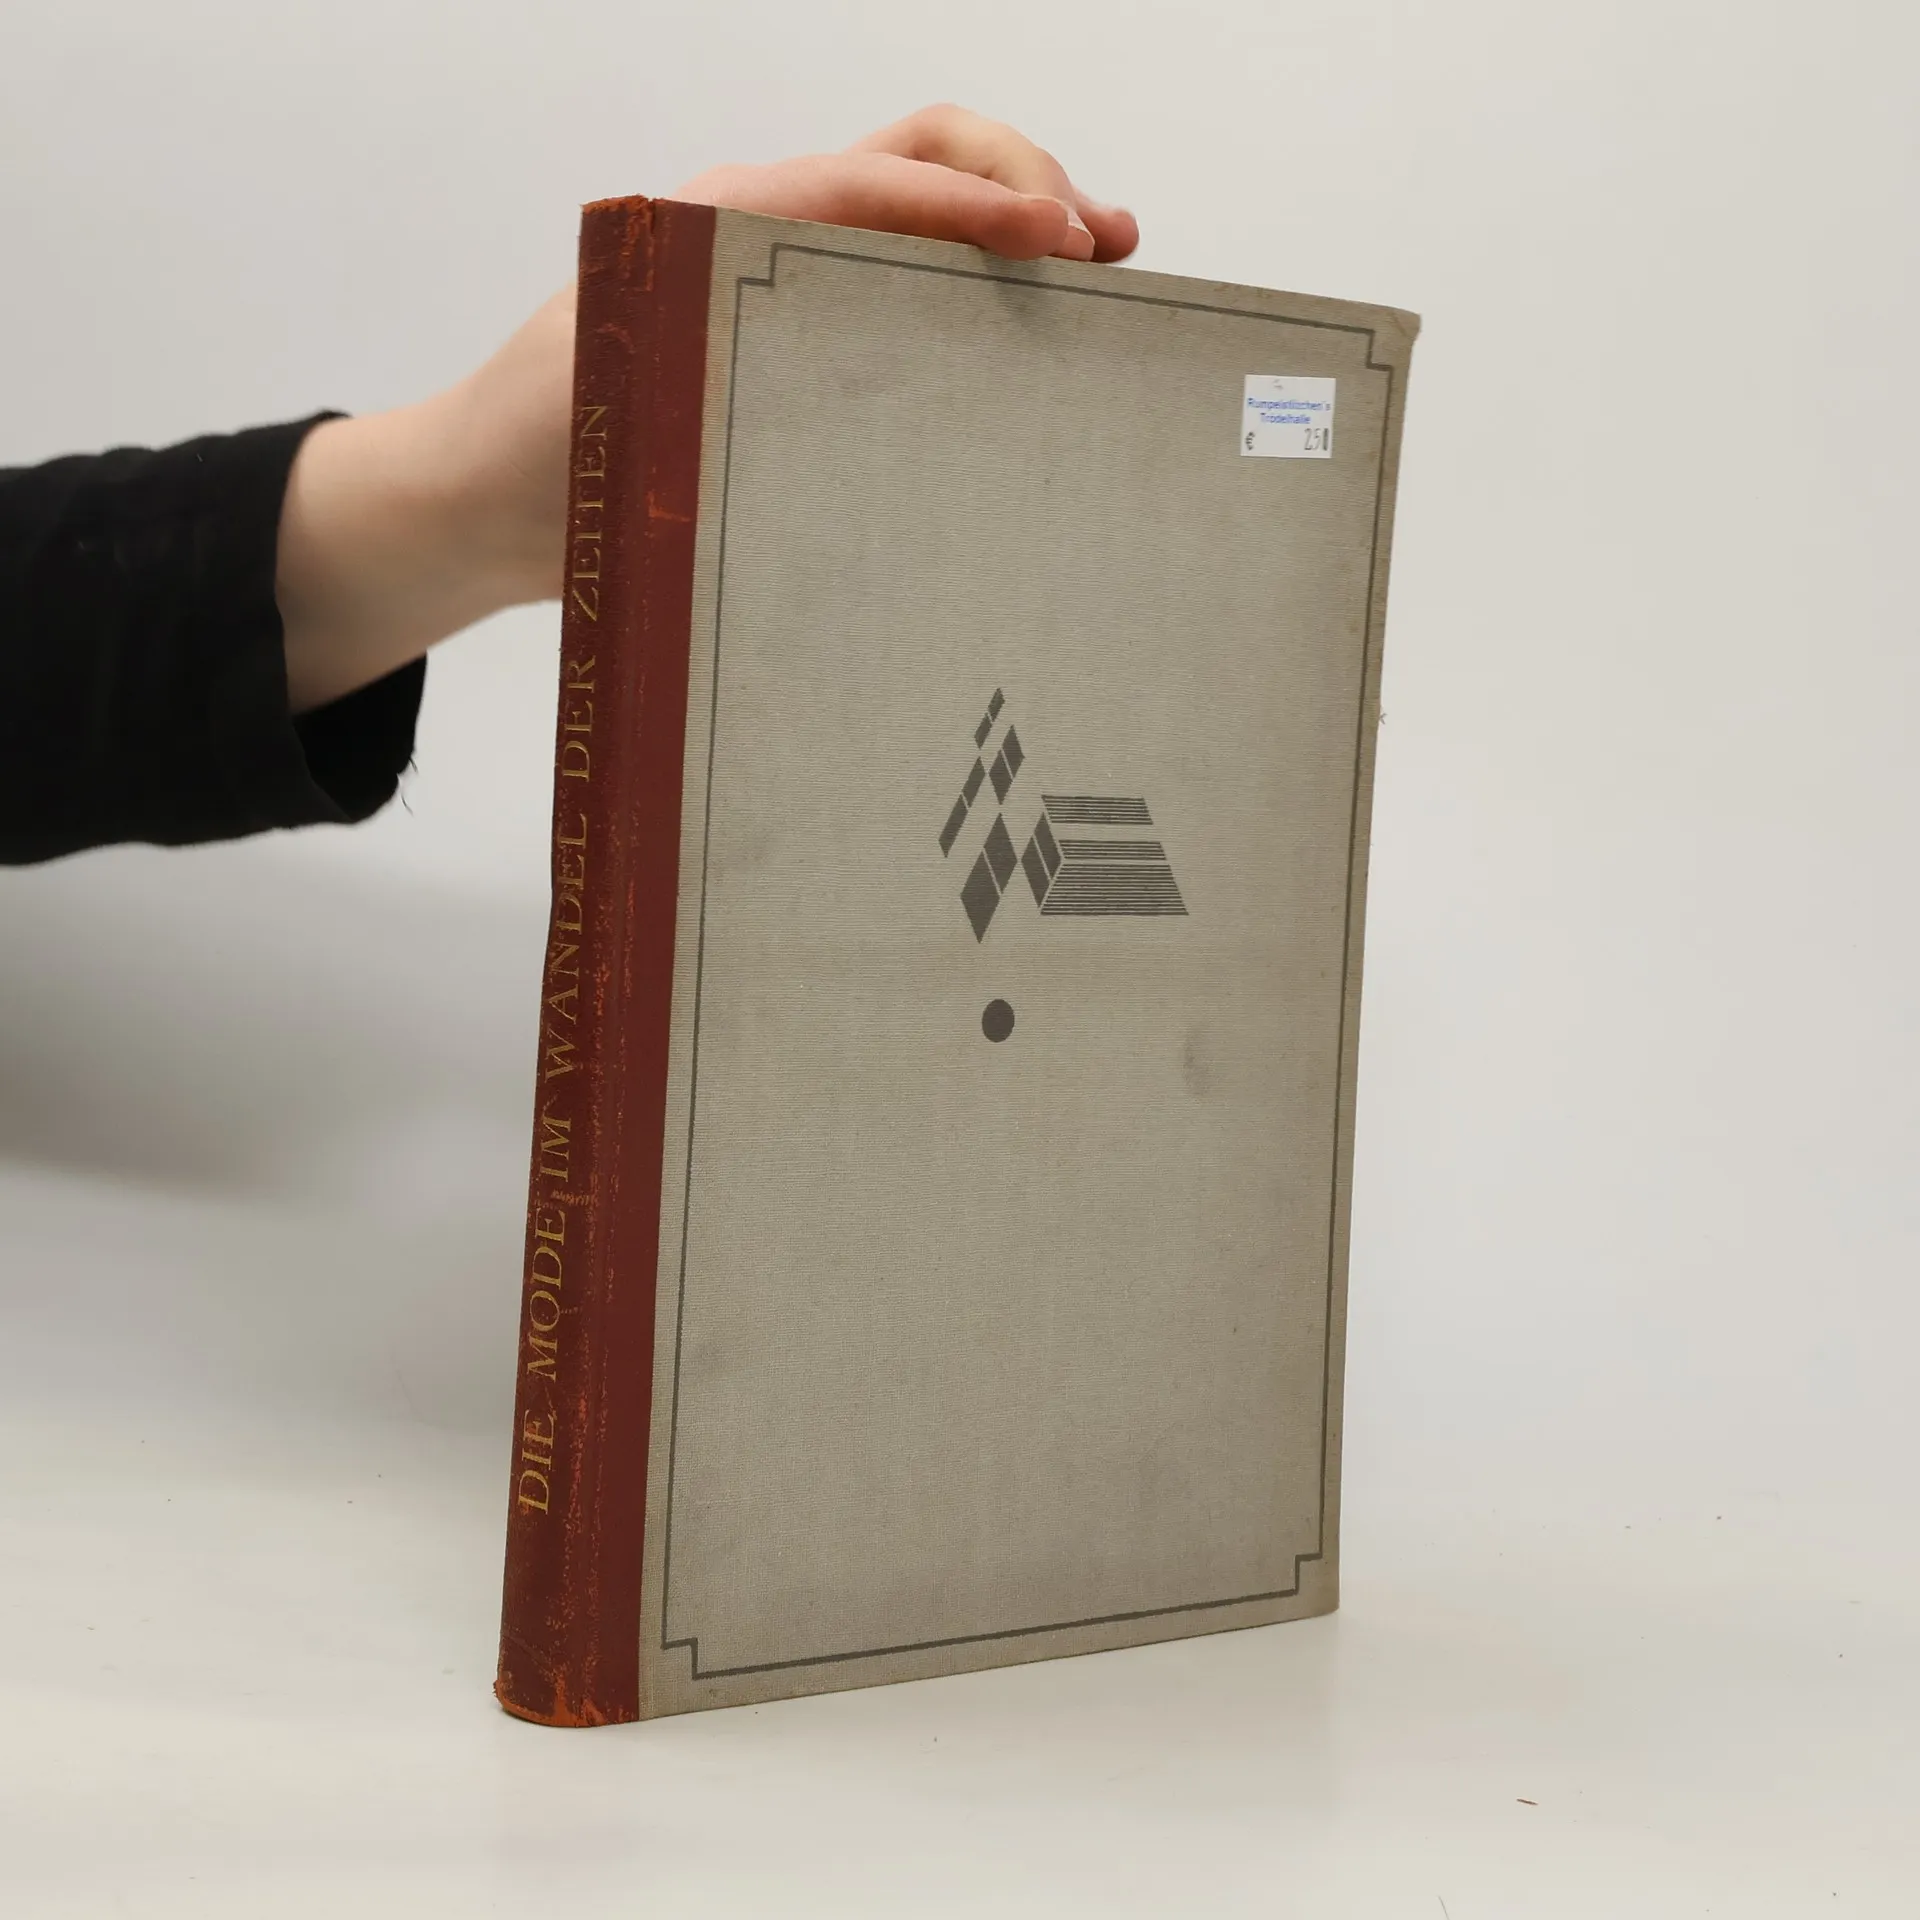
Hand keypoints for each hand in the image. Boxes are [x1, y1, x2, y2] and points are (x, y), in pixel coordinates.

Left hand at [278, 107, 1135, 712]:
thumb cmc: (532, 453)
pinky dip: (972, 282)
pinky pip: (898, 283)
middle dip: (1021, 183)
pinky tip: (1026, 326)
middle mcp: (758, 231)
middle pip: (917, 157)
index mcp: (719, 224)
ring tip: (1100, 264)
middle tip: (1104, 244)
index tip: (1060, 244)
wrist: (478, 500)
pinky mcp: (791, 336)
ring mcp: (779, 278)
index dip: (977, 204)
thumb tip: (827, 405)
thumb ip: (707, 382)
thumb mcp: (613, 410)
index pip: (876, 182)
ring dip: (1012, 221)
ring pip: (920, 211)